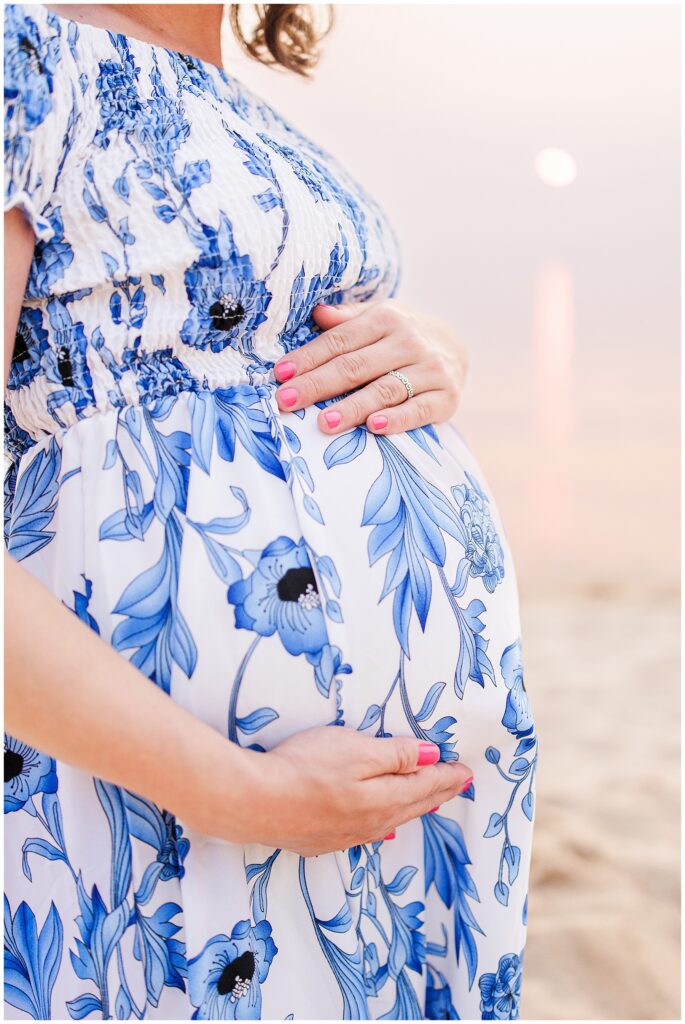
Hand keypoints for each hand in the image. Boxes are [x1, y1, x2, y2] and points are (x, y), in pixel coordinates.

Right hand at [226, 727, 472, 855]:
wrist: (253, 802)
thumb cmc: (304, 767)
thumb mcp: (355, 748)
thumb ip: (396, 755)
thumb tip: (431, 758)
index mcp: (384, 798)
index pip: (425, 784)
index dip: (448, 776)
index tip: (467, 771)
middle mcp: (371, 822)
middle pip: (412, 804)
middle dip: (438, 793)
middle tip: (458, 786)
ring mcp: (345, 835)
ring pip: (392, 820)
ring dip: (414, 808)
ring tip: (429, 803)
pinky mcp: (321, 840)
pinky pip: (367, 832)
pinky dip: (385, 823)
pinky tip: (383, 827)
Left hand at [273, 299, 468, 435]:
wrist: (455, 349)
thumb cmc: (400, 335)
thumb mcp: (376, 317)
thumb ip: (347, 319)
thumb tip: (318, 313)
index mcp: (386, 318)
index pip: (340, 341)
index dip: (308, 357)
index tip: (280, 374)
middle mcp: (409, 341)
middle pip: (356, 366)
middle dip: (318, 385)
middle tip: (287, 401)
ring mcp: (430, 370)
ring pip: (384, 390)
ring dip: (353, 407)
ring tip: (324, 423)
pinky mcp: (446, 397)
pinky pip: (418, 411)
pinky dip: (396, 420)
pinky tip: (373, 428)